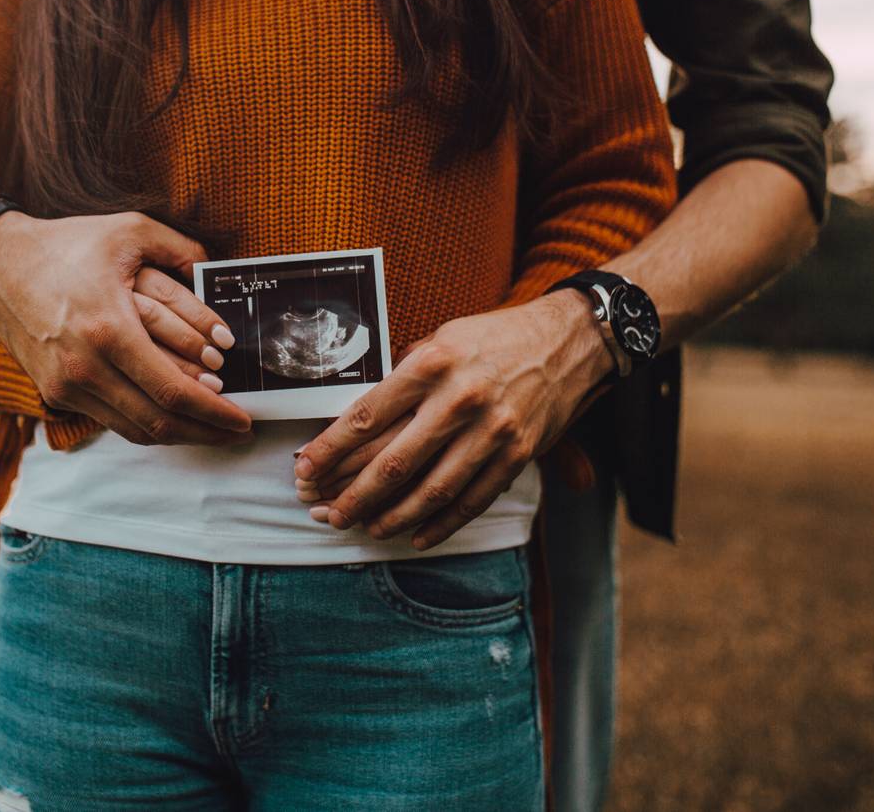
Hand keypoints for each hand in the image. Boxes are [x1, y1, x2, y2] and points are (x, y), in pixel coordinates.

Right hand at [0, 209, 251, 445]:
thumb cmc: (66, 245)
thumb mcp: (129, 231)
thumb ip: (182, 249)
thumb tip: (220, 273)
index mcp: (108, 330)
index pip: (172, 391)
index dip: (215, 412)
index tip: (244, 418)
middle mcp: (85, 367)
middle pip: (158, 421)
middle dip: (206, 432)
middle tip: (238, 430)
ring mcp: (67, 386)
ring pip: (136, 430)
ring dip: (179, 434)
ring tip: (212, 428)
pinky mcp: (56, 394)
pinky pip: (113, 421)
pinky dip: (148, 423)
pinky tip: (173, 416)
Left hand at [293, 290, 610, 548]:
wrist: (570, 340)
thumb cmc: (495, 337)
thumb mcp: (442, 338)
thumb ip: (404, 376)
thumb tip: (359, 419)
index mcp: (432, 363)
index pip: (366, 416)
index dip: (329, 449)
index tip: (304, 469)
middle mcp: (459, 399)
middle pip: (393, 461)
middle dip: (352, 494)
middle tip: (325, 514)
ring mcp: (492, 431)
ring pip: (431, 489)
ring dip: (392, 516)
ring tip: (365, 528)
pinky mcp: (518, 454)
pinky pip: (472, 500)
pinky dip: (441, 524)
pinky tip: (415, 536)